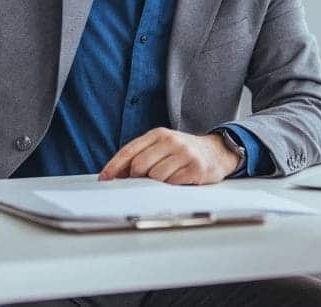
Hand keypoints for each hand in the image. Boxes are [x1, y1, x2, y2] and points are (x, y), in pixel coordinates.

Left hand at [98, 128, 239, 184]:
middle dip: (137, 178)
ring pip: (155, 177)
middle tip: (145, 180)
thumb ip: (140, 155)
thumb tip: (115, 174)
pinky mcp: (195, 168)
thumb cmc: (183, 151)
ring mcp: (184, 154)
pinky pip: (172, 184)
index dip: (114, 166)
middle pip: (139, 166)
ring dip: (156, 183)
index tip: (104, 179)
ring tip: (167, 177)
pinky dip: (171, 187)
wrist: (216, 151)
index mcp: (158, 134)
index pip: (129, 151)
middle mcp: (170, 141)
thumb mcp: (162, 146)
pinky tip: (178, 180)